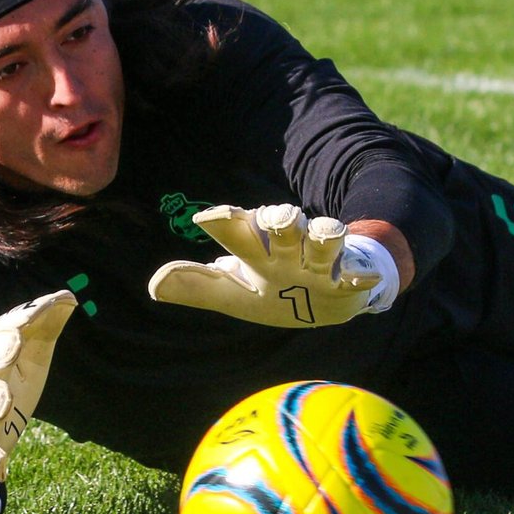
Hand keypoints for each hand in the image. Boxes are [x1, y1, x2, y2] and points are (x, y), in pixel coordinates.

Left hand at [148, 204, 397, 327]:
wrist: (328, 297)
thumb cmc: (273, 289)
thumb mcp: (235, 292)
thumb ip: (198, 287)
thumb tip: (154, 285)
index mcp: (258, 248)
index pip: (238, 228)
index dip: (224, 221)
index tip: (206, 217)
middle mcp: (290, 247)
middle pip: (283, 224)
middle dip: (279, 218)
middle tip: (277, 217)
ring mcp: (321, 261)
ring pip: (324, 239)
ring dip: (324, 235)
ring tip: (323, 231)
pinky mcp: (349, 280)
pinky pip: (358, 273)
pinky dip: (360, 274)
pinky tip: (360, 277)